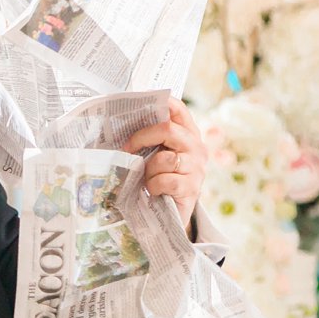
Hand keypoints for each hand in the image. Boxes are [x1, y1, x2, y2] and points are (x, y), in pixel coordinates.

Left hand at [125, 97, 206, 233]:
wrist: (172, 218)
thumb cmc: (160, 182)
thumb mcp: (156, 157)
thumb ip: (150, 141)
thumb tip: (121, 124)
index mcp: (188, 135)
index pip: (179, 110)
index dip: (163, 102)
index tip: (143, 100)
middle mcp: (197, 148)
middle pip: (168, 129)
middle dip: (142, 137)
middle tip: (127, 149)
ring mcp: (197, 168)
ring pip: (164, 158)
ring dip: (149, 170)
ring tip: (148, 180)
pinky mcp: (192, 188)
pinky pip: (165, 180)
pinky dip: (154, 186)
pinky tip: (154, 192)